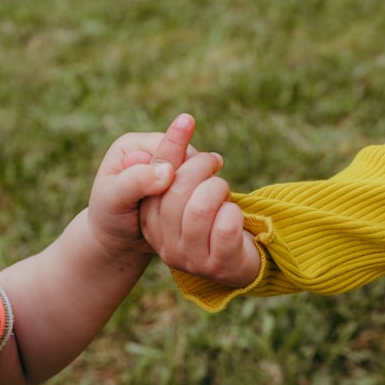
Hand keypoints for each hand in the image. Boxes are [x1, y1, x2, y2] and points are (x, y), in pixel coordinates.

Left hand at [86, 114, 196, 254]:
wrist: (116, 241)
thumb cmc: (108, 218)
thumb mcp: (114, 199)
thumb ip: (137, 181)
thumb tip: (168, 171)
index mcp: (134, 145)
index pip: (170, 145)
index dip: (178, 168)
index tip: (170, 195)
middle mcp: (152, 151)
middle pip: (188, 156)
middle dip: (188, 180)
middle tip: (177, 207)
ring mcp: (166, 168)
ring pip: (197, 172)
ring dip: (196, 190)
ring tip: (180, 212)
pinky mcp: (178, 185)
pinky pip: (199, 187)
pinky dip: (197, 199)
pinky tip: (189, 214)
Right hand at [139, 119, 259, 288]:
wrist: (234, 265)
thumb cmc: (208, 219)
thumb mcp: (187, 193)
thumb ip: (178, 165)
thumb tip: (182, 122)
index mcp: (149, 220)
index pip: (155, 177)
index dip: (172, 146)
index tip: (187, 119)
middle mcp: (164, 242)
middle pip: (176, 190)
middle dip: (201, 165)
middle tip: (214, 161)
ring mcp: (191, 258)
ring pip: (200, 207)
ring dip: (218, 188)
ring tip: (223, 189)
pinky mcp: (219, 265)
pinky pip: (226, 226)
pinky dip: (235, 211)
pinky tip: (234, 214)